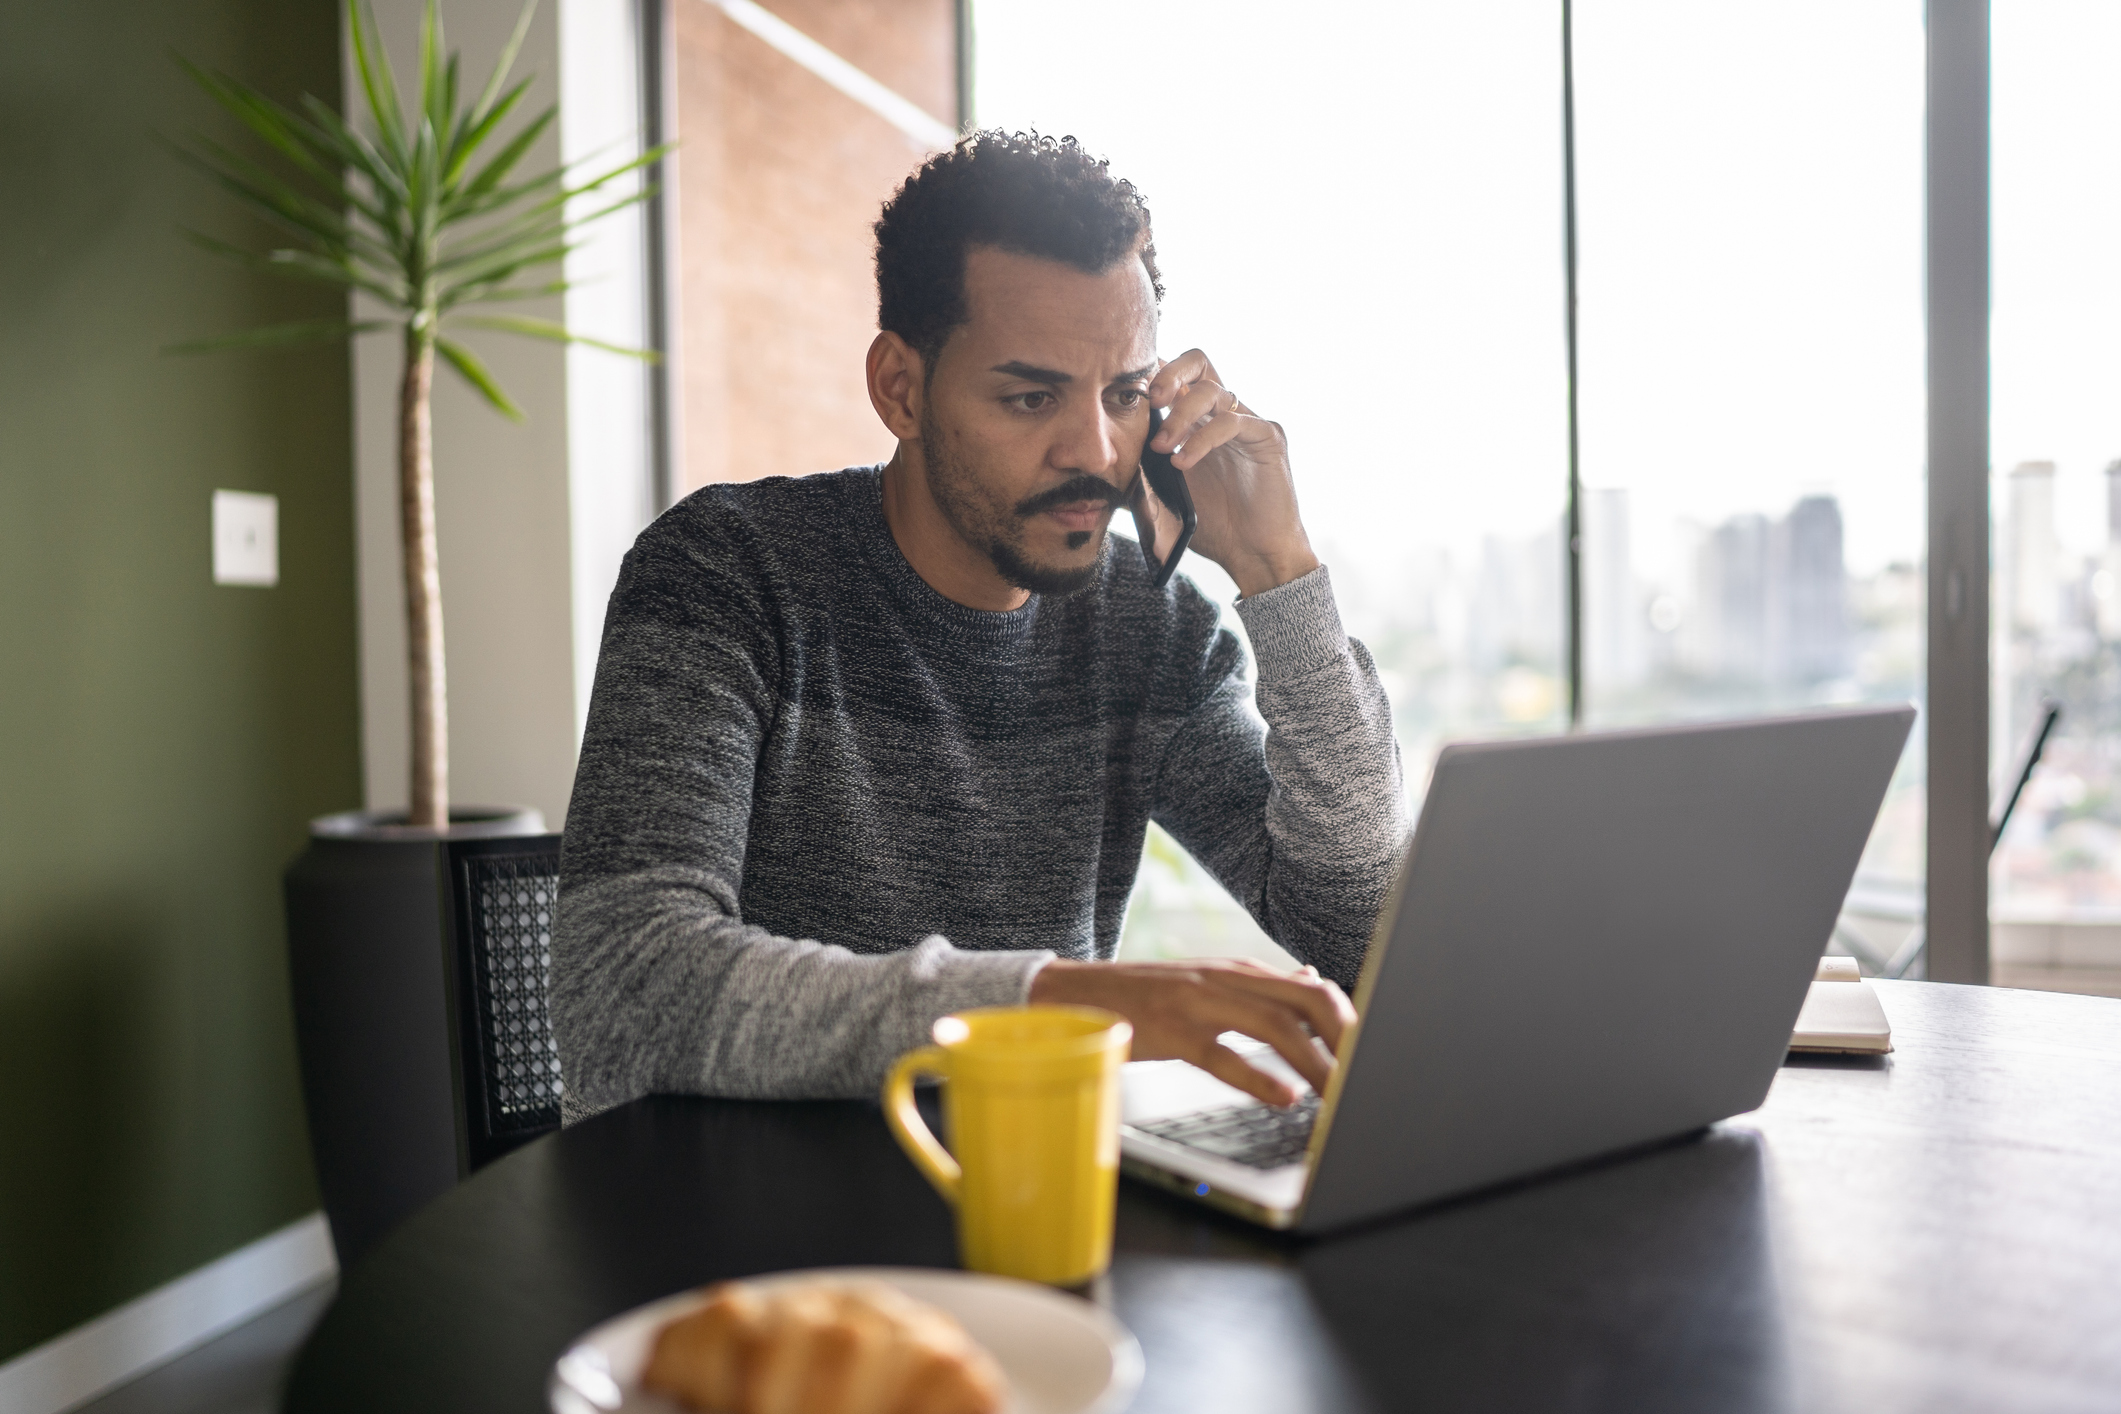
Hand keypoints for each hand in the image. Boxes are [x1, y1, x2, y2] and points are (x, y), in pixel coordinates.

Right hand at [1027, 956, 1354, 1106]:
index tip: (1374, 1056)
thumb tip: (1313, 978)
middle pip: (1307, 1001)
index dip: (1351, 1023)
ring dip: (1315, 1063)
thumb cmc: (1147, 996)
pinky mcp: (1171, 1031)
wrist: (1077, 995)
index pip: (1314, 991)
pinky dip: (1258, 1076)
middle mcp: (1226, 980)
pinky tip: (1283, 1096)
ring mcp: (1199, 1003)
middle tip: (1369, 1077)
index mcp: (1241, 973)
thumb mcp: (1211, 983)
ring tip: (1339, 1096)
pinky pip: (1222, 1055)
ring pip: (1274, 1026)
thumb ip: (1263, 987)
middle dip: (1347, 1039)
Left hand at [1139, 350, 1319, 597]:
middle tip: (1151, 401)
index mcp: (1197, 420)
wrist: (1253, 554)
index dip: (1151, 375)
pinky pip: (1232, 421)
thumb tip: (1106, 462)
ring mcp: (1247, 421)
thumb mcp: (1163, 499)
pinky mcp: (1267, 436)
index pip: (1174, 377)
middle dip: (1169, 374)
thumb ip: (1141, 476)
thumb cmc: (1213, 527)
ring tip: (1162, 448)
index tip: (1128, 398)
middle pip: (1197, 361)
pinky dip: (1202, 439)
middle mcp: (1222, 413)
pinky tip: (1183, 462)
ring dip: (1179, 417)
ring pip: (1211, 390)